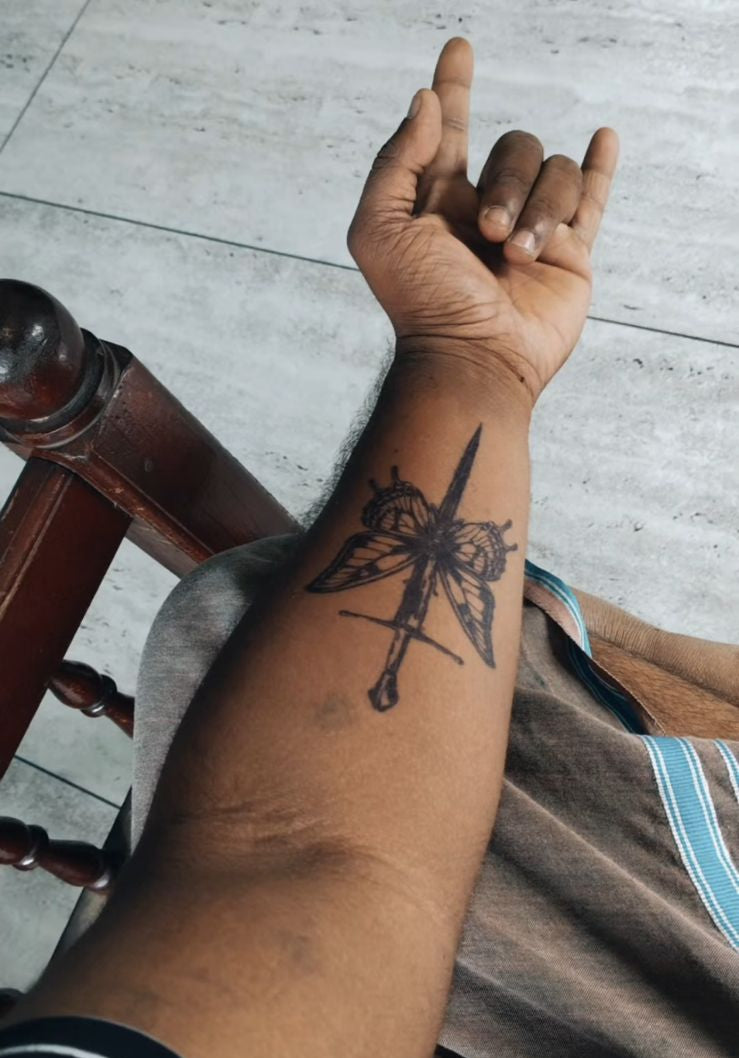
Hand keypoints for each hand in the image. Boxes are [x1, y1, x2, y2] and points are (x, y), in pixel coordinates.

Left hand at [347, 37, 618, 408]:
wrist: (473, 359)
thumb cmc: (421, 303)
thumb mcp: (379, 229)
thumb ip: (397, 161)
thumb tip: (425, 103)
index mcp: (440, 201)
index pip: (448, 128)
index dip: (453, 88)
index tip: (457, 49)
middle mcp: (487, 209)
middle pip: (515, 148)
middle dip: (507, 184)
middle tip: (490, 234)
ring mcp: (531, 229)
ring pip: (555, 173)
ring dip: (539, 210)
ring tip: (519, 258)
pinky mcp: (570, 255)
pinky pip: (590, 199)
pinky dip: (598, 167)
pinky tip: (602, 139)